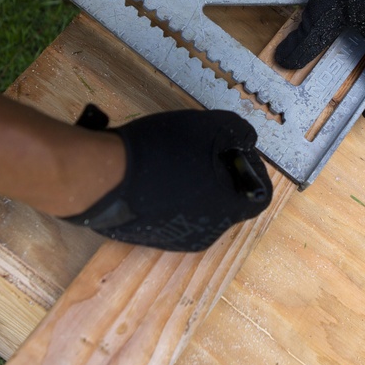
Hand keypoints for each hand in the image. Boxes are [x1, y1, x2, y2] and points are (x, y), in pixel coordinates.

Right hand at [65, 105, 272, 250]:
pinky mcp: (148, 238)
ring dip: (190, 185)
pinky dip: (165, 195)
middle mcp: (208, 232)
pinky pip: (167, 214)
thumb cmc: (164, 150)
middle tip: (199, 150)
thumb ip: (238, 133)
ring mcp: (176, 239)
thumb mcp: (212, 125)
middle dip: (218, 175)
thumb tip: (246, 141)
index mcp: (230, 209)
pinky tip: (149, 172)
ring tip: (170, 158)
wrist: (105, 178)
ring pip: (195, 208)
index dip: (252, 170)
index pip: (259, 195)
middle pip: (226, 201)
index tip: (235, 151)